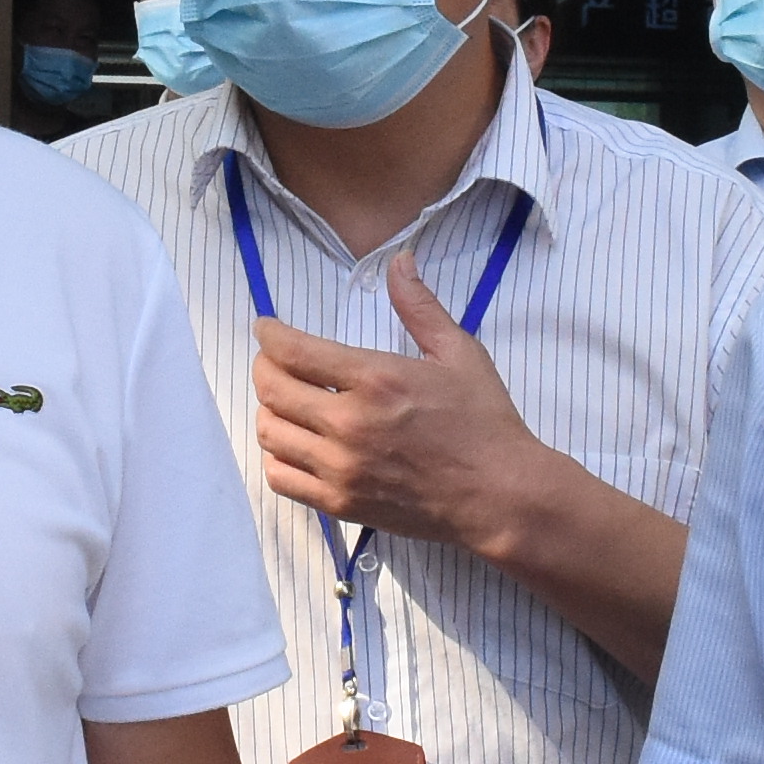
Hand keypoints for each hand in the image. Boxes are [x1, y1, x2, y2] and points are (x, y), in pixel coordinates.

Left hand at [249, 259, 554, 558]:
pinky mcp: (340, 503)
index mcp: (375, 378)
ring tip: (286, 402)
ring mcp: (340, 467)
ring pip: (269, 432)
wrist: (498, 495)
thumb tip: (399, 260)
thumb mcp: (459, 353)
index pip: (292, 350)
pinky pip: (280, 477)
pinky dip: (277, 457)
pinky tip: (296, 444)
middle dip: (265, 367)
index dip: (269, 334)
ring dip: (270, 410)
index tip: (266, 329)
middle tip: (274, 361)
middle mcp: (348, 422)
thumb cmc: (483, 422)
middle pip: (271, 389)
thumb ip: (419, 306)